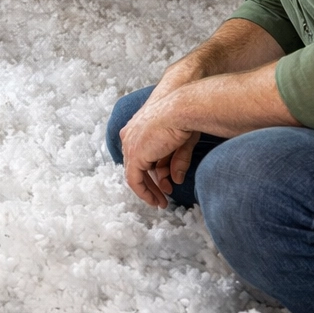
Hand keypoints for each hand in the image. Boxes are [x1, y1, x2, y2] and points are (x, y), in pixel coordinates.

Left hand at [119, 90, 199, 208]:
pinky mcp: (134, 156)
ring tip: (161, 203)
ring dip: (149, 191)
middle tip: (161, 198)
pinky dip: (144, 193)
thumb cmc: (183, 118)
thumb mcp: (181, 144)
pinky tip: (155, 201)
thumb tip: (175, 180)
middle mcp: (130, 136)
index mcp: (137, 128)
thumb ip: (176, 162)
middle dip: (150, 184)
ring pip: (135, 175)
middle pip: (138, 165)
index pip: (142, 154)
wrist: (180, 110)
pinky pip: (135, 181)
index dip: (154, 171)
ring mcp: (130, 145)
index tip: (164, 184)